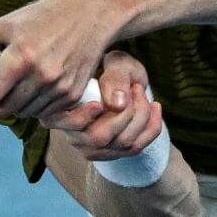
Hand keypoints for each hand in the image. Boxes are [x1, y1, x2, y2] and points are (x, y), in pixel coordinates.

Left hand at [0, 0, 126, 125]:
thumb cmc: (47, 15)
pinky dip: (38, 102)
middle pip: (4, 108)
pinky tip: (39, 83)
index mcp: (21, 57)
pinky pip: (45, 112)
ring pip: (24, 112)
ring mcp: (59, 87)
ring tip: (22, 80)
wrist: (91, 11)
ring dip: (18, 101)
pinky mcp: (73, 94)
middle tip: (1, 81)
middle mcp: (41, 76)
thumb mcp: (8, 22)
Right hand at [45, 50, 163, 163]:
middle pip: (98, 138)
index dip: (82, 118)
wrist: (125, 82)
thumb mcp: (115, 63)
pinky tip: (155, 106)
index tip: (99, 103)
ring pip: (122, 143)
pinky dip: (152, 126)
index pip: (68, 125)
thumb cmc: (114, 69)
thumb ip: (115, 78)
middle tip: (134, 87)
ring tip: (141, 92)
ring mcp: (93, 148)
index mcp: (61, 112)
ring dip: (141, 116)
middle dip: (126, 112)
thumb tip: (117, 105)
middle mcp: (73, 136)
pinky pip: (137, 148)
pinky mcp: (113, 153)